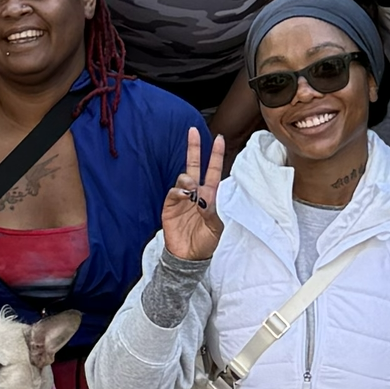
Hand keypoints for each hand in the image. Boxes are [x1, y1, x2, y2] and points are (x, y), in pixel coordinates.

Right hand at [162, 128, 227, 261]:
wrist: (188, 257)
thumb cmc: (205, 242)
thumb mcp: (216, 228)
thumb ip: (210, 212)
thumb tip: (200, 197)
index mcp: (209, 196)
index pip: (213, 171)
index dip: (216, 156)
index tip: (219, 139)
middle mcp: (195, 193)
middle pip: (193, 166)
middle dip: (194, 149)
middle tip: (193, 131)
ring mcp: (181, 199)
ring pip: (183, 178)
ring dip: (187, 179)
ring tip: (191, 188)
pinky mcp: (169, 207)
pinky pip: (173, 193)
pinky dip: (178, 192)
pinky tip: (183, 196)